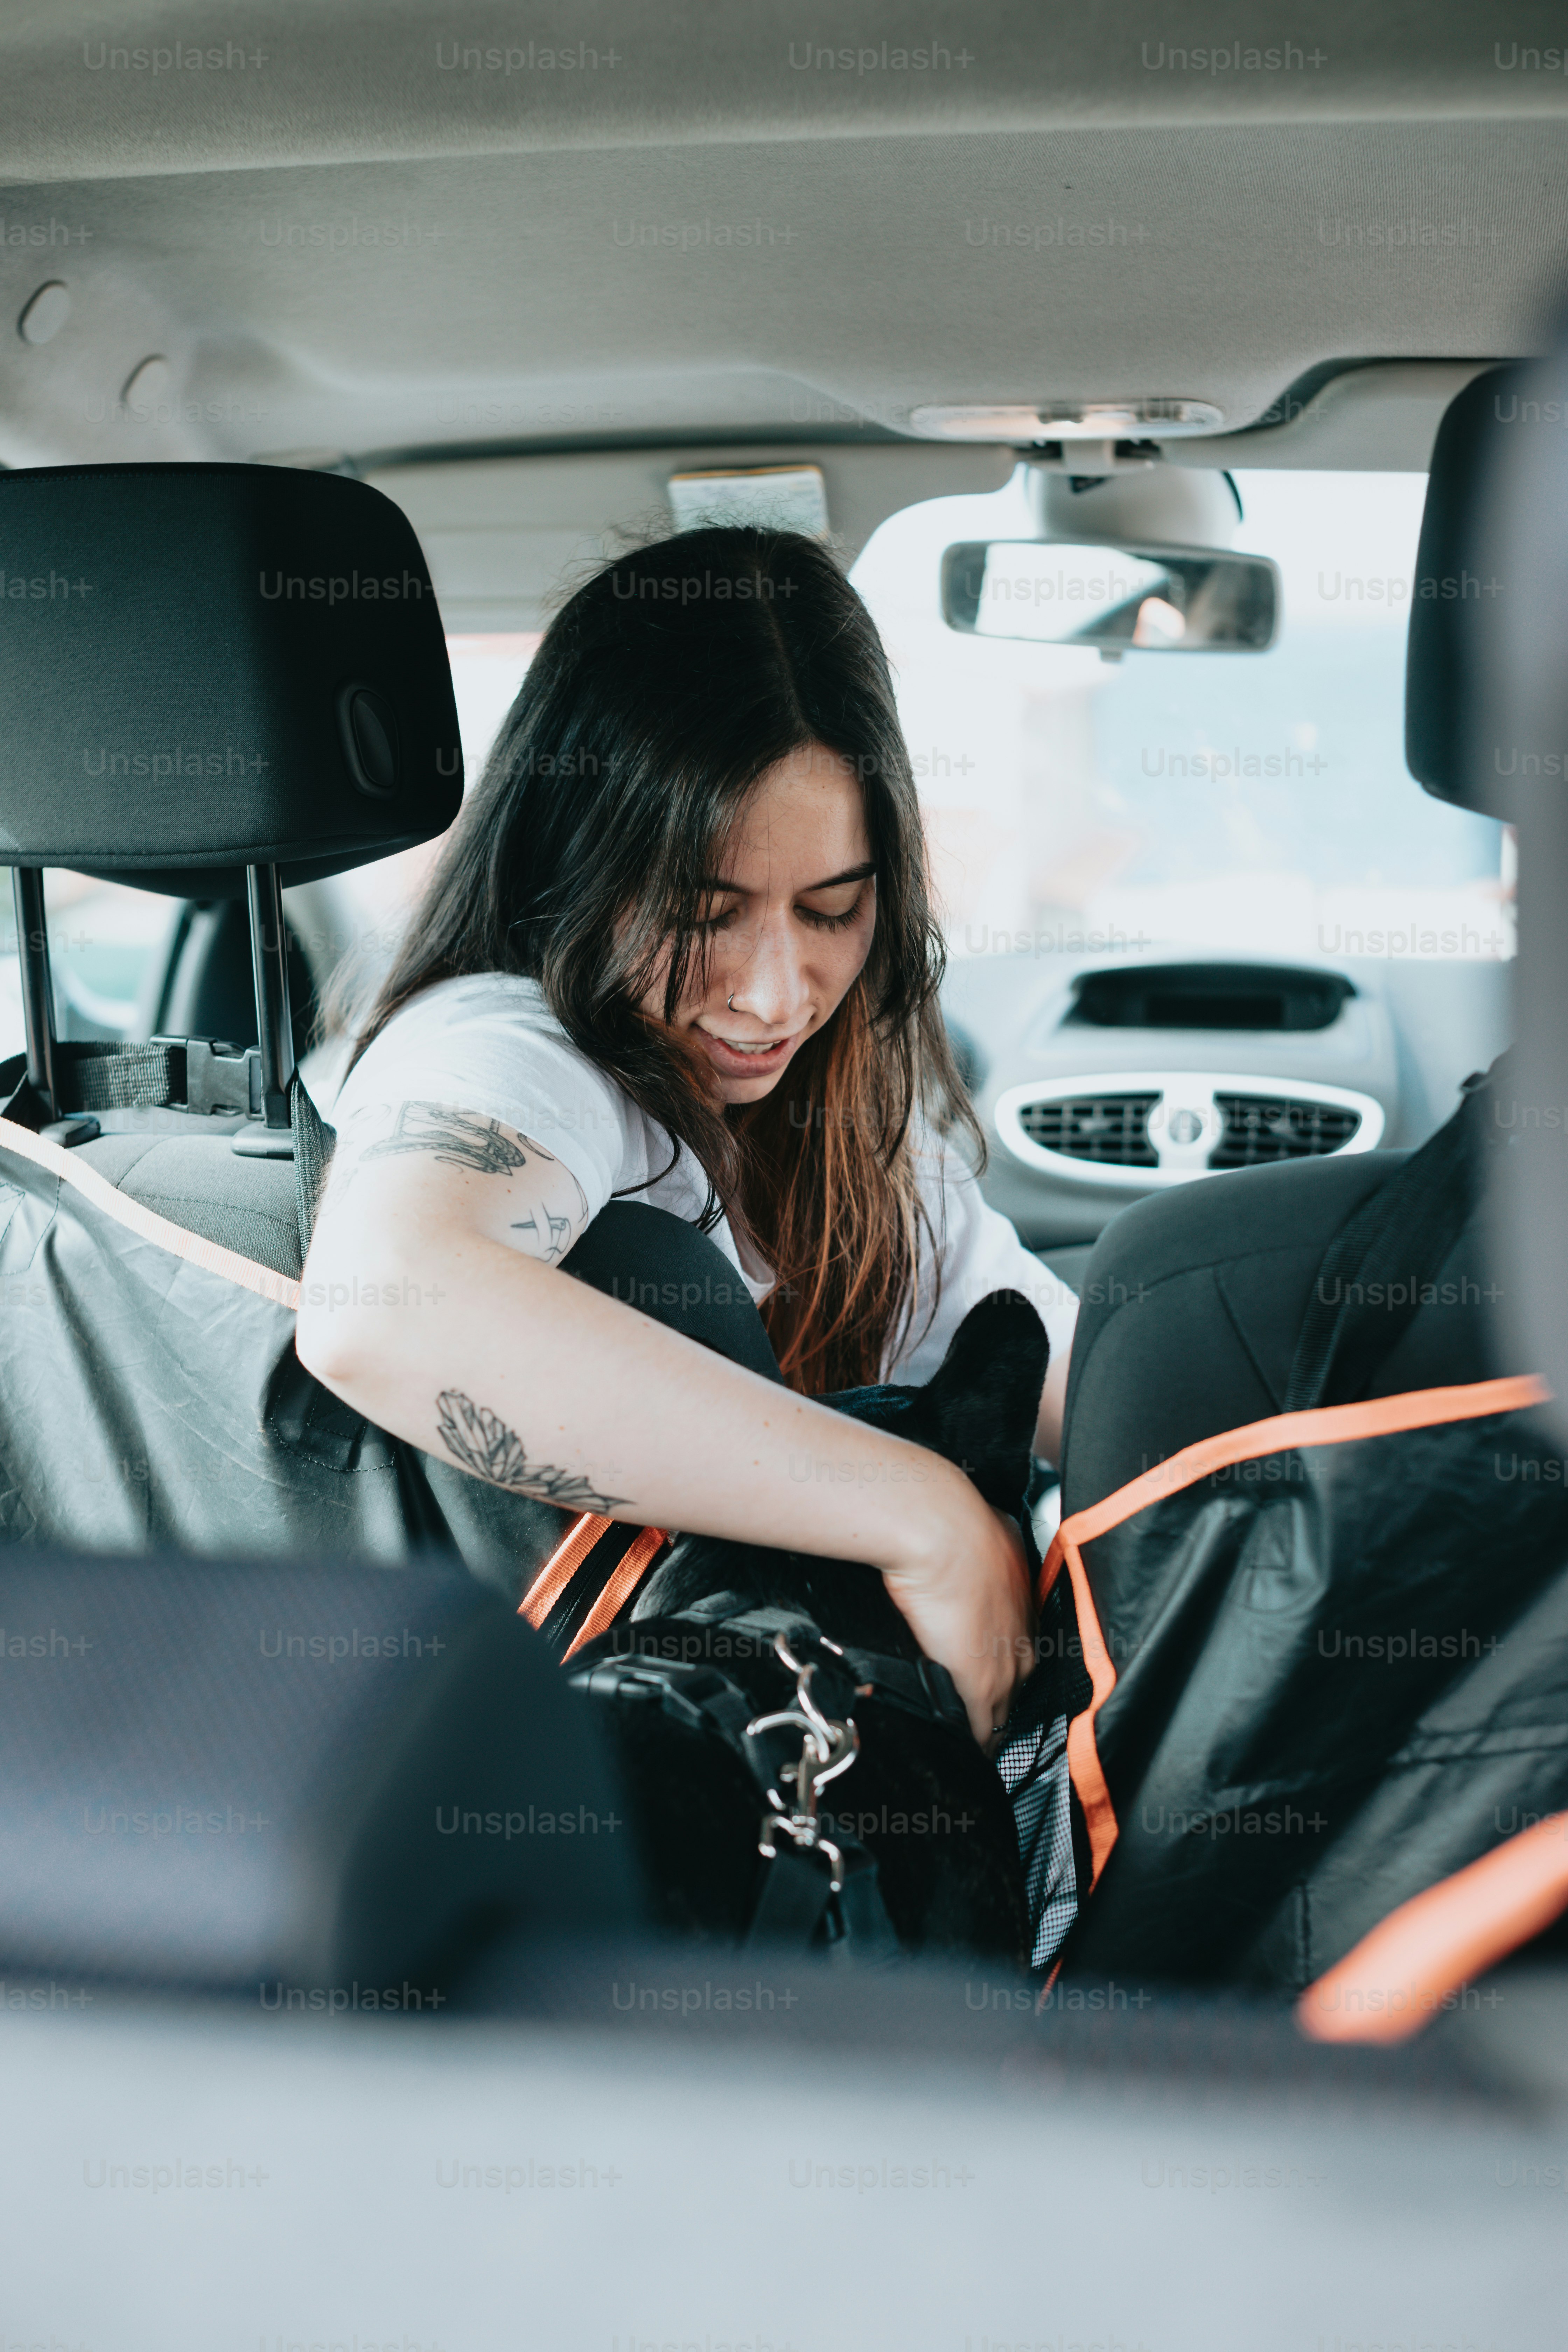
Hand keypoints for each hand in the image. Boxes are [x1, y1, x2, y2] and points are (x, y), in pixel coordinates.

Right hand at [877, 1465, 1035, 1747]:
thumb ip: (986, 1542)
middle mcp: (1023, 1630)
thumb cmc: (955, 1520)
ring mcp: (1005, 1661)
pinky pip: (981, 1725)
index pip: (1024, 1639)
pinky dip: (977, 1743)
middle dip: (1009, 1696)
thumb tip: (971, 1531)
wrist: (941, 1528)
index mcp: (1025, 1595)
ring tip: (981, 1742)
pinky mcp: (979, 1683)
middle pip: (1022, 1679)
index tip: (1000, 1667)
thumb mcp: (985, 1527)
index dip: (1010, 1657)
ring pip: (1005, 1707)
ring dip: (994, 1724)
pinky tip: (972, 1755)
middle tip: (991, 1715)